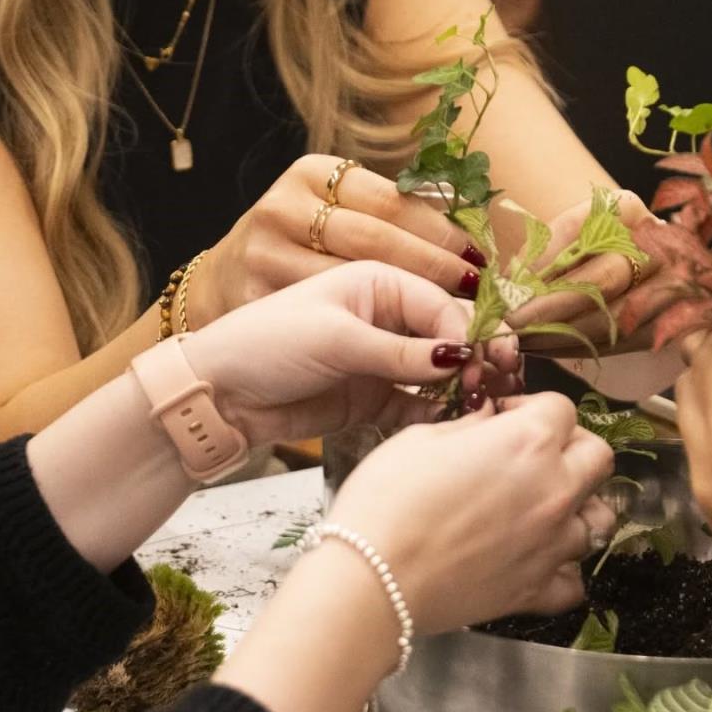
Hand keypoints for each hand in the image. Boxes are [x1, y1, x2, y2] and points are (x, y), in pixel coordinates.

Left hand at [181, 262, 519, 445]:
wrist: (217, 396)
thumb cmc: (265, 345)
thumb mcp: (336, 340)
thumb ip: (400, 353)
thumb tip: (461, 358)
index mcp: (379, 283)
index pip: (442, 307)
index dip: (467, 337)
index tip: (480, 368)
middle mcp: (388, 318)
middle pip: (451, 338)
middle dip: (476, 361)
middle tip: (494, 388)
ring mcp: (385, 361)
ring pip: (442, 375)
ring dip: (462, 391)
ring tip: (479, 411)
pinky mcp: (376, 400)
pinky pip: (420, 408)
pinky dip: (438, 417)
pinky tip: (450, 428)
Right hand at [185, 156, 485, 325]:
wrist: (219, 302)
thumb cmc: (297, 258)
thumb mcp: (334, 220)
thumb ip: (390, 221)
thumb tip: (470, 236)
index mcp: (310, 175)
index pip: (392, 202)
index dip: (442, 233)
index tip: (480, 259)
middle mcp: (283, 209)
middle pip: (376, 239)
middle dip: (434, 268)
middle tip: (476, 295)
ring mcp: (265, 255)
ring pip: (354, 281)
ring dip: (411, 306)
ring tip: (456, 323)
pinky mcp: (256, 301)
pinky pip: (329, 322)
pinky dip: (377, 338)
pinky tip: (414, 352)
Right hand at [326, 392, 616, 632]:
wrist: (372, 579)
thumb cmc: (386, 499)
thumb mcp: (421, 438)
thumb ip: (471, 426)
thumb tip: (490, 421)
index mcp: (529, 441)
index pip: (562, 408)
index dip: (532, 408)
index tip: (504, 418)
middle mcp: (555, 489)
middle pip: (599, 457)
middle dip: (573, 448)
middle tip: (534, 457)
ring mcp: (553, 543)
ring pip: (598, 519)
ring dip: (578, 509)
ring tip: (543, 511)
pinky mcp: (538, 589)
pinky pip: (574, 581)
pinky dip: (564, 571)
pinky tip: (539, 561)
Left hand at [506, 191, 684, 355]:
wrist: (650, 275)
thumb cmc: (595, 254)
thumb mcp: (569, 241)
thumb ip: (542, 259)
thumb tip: (507, 291)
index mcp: (624, 209)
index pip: (573, 230)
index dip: (537, 264)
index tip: (506, 291)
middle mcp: (657, 241)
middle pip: (602, 278)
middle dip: (550, 308)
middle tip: (513, 326)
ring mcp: (674, 285)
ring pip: (613, 318)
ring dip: (561, 335)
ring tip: (523, 343)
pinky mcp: (675, 324)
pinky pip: (622, 342)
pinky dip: (580, 348)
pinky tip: (549, 350)